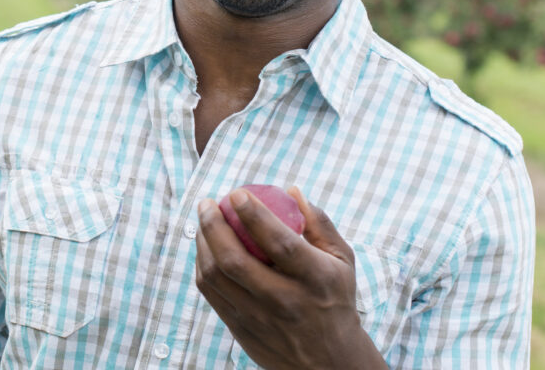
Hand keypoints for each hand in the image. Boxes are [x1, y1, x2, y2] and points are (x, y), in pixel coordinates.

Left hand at [194, 187, 386, 369]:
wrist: (329, 360)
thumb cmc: (334, 299)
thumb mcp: (342, 261)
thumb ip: (319, 224)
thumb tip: (291, 190)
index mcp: (314, 278)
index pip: (278, 242)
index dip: (254, 214)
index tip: (237, 193)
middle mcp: (285, 299)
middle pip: (236, 260)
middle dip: (214, 225)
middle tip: (207, 203)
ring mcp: (259, 317)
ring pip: (217, 276)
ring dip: (202, 242)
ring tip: (204, 220)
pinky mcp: (241, 329)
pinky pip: (212, 293)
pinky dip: (203, 265)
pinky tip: (205, 247)